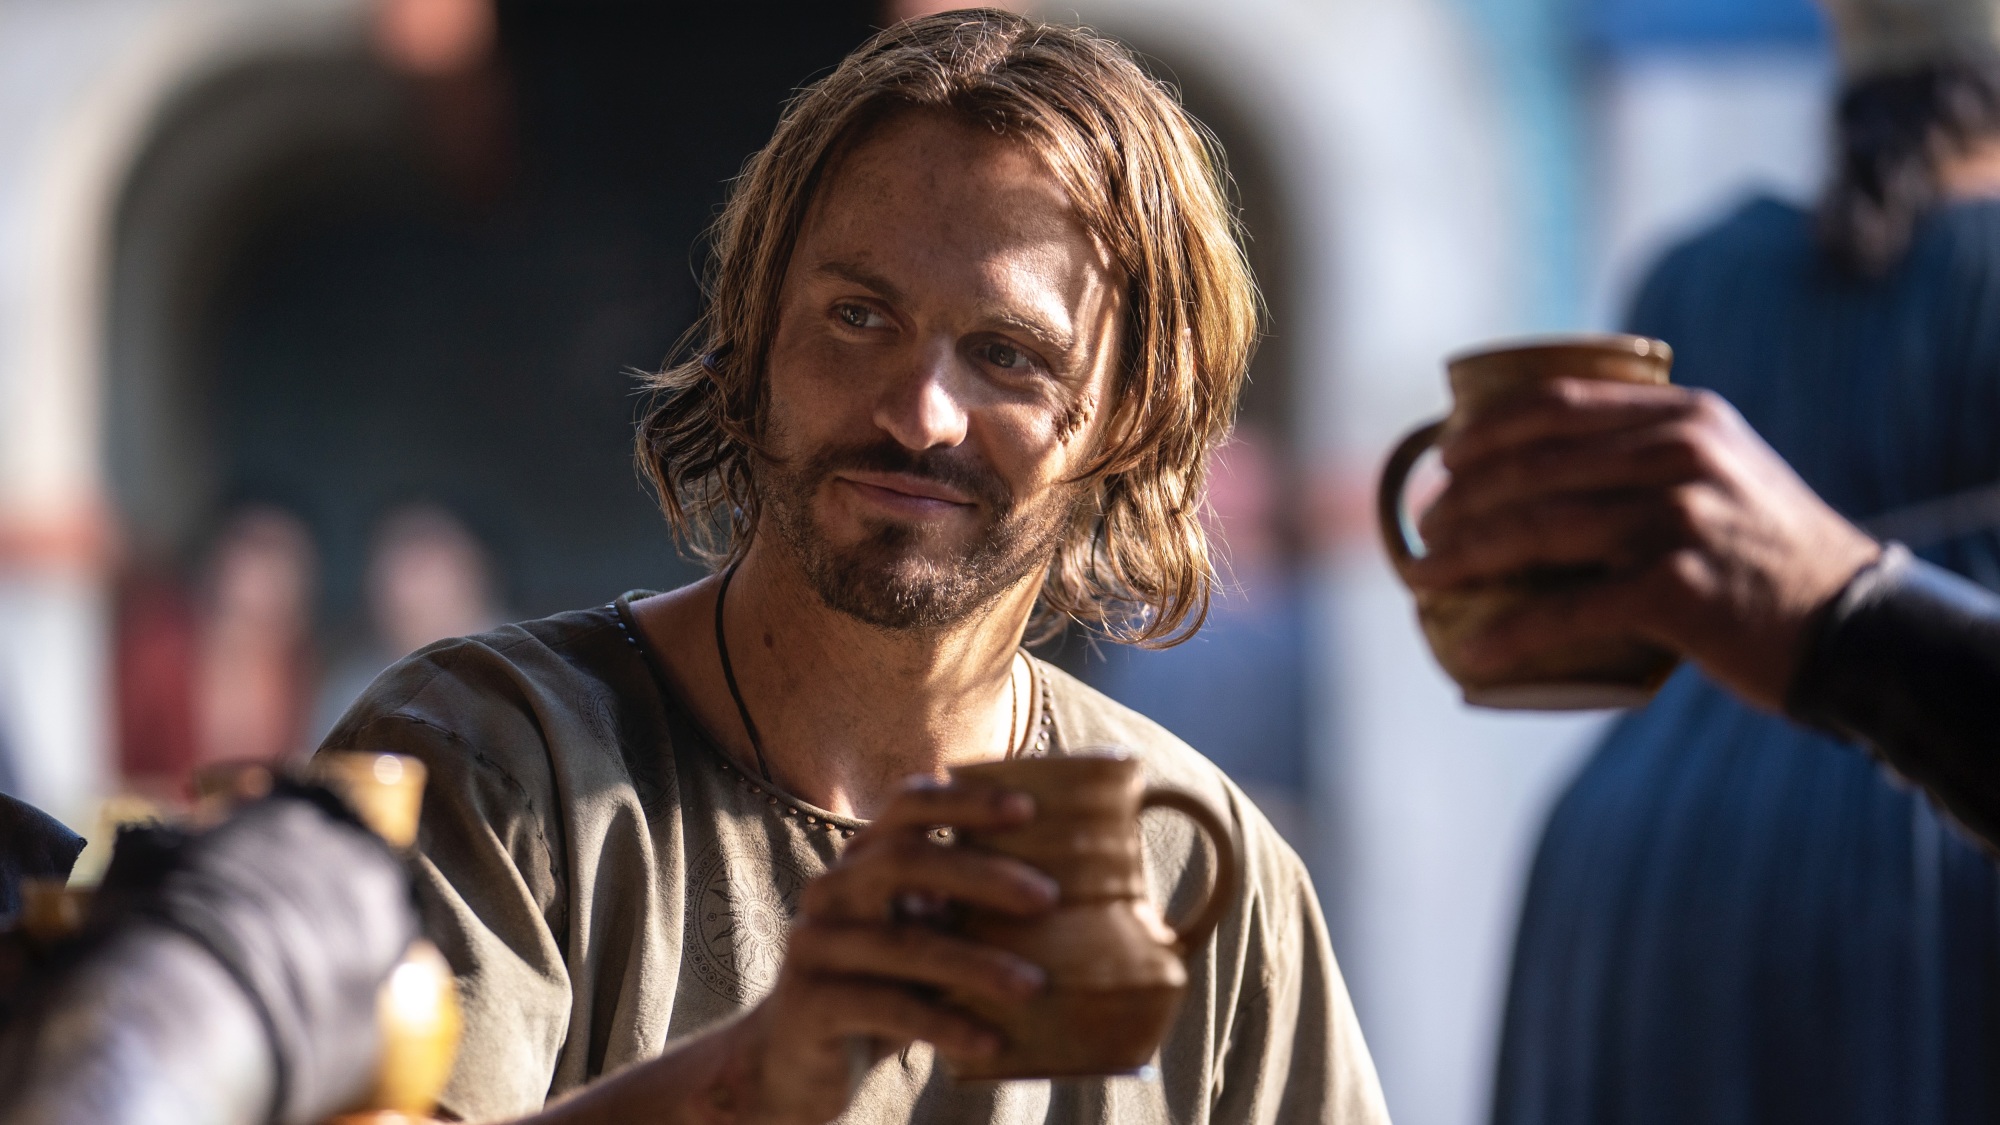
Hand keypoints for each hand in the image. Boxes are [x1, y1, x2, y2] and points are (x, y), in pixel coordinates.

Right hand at [703, 779, 1055, 1123]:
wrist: (793, 1062)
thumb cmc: (878, 991)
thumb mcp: (920, 942)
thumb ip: (960, 913)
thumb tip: (1063, 897)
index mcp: (861, 862)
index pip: (909, 806)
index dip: (965, 800)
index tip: (1029, 809)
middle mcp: (830, 891)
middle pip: (904, 861)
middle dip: (982, 875)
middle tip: (1048, 898)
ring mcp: (814, 945)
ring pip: (901, 944)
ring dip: (975, 964)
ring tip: (1034, 985)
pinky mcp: (809, 1003)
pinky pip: (885, 1008)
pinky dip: (944, 1024)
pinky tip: (990, 1041)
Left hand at [1403, 377, 1881, 710]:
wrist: (1855, 626)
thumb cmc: (1769, 555)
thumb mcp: (1722, 470)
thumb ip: (1648, 450)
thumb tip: (1541, 461)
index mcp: (1684, 415)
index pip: (1558, 403)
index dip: (1487, 431)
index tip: (1441, 459)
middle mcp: (1681, 455)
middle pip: (1535, 469)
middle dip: (1461, 499)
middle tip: (1419, 529)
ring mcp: (1680, 520)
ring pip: (1539, 531)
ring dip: (1464, 557)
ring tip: (1421, 576)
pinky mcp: (1679, 591)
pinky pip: (1570, 610)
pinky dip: (1512, 633)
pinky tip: (1473, 650)